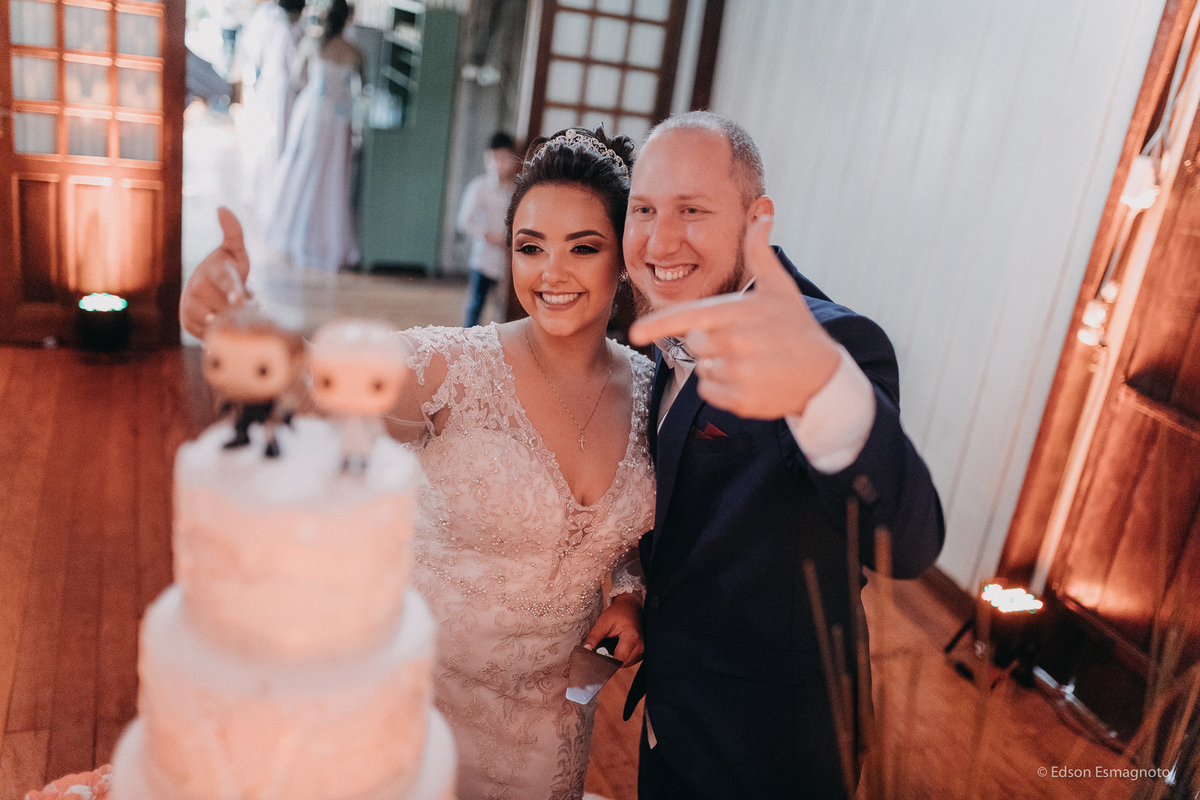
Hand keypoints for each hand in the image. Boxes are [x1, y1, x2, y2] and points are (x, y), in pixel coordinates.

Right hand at [179, 207, 251, 337]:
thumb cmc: (228, 269)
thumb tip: (222, 208)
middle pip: (229, 309)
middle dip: (241, 312)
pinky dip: (218, 332)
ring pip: (219, 323)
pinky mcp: (186, 320)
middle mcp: (198, 286)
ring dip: (231, 322)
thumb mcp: (236, 252)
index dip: (233, 291)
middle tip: (246, 307)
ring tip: (232, 312)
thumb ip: (234, 232)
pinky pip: (208, 334)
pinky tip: (220, 320)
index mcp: (215, 270)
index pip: (226, 281)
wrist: (206, 290)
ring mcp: (190, 303)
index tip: (240, 300)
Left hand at [583, 592, 643, 666]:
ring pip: (626, 664)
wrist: (630, 606)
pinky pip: (630, 661)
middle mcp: (640, 645)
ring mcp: (643, 649)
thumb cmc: (617, 612)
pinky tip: (618, 647)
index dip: (606, 660)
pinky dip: (622, 657)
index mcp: (632, 637)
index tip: (598, 656)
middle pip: (622, 663)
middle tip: (604, 648)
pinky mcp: (643, 651)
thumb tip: (586, 650)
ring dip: (617, 659)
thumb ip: (594, 637)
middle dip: (611, 659)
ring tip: (612, 646)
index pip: (618, 659)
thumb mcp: (603, 622)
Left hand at [628, 213, 840, 418]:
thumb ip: (759, 252)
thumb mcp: (780, 287)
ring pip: (701, 368)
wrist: (824, 376)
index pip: (690, 318)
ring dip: (717, 365)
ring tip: (751, 361)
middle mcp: (737, 344)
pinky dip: (722, 388)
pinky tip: (749, 380)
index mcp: (739, 313)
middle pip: (694, 343)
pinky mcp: (740, 401)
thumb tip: (762, 214)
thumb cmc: (797, 327)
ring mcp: (739, 374)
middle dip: (710, 341)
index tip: (634, 333)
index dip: (659, 325)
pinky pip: (708, 391)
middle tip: (743, 341)